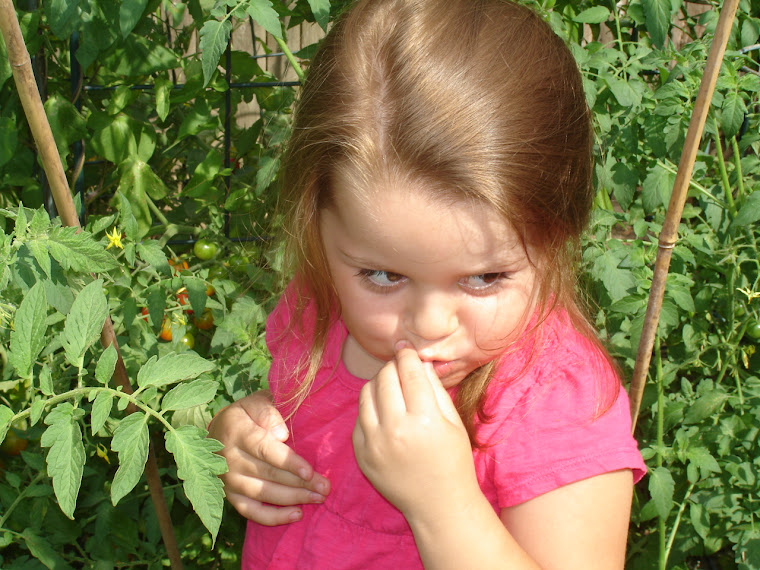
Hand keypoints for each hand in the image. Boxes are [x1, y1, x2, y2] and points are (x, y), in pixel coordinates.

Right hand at [208, 390, 330, 525]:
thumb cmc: (245, 415)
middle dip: (299, 483)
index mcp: (237, 433)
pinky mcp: (230, 495)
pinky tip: (296, 515)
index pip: (265, 450)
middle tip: (325, 487)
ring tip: (318, 498)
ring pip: (263, 494)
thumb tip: (282, 434)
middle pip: (268, 475)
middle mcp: (230, 460)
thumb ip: (267, 412)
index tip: (309, 472)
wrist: (216, 433)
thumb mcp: (254, 402)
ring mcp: (229, 481)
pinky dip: (273, 517)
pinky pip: (251, 512)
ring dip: (293, 499)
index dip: (288, 462)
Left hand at [352, 346, 479, 520]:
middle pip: (384, 378)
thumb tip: (419, 360)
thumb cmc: (453, 461)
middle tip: (400, 369)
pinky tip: (385, 414)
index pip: (409, 372)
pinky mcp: (362, 454)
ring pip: (366, 393)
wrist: (438, 505)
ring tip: (391, 390)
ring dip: (378, 385)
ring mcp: (374, 443)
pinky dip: (370, 409)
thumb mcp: (453, 422)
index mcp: (424, 420)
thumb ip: (435, 388)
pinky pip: (359, 417)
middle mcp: (395, 430)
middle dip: (392, 367)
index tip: (406, 349)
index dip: (407, 356)